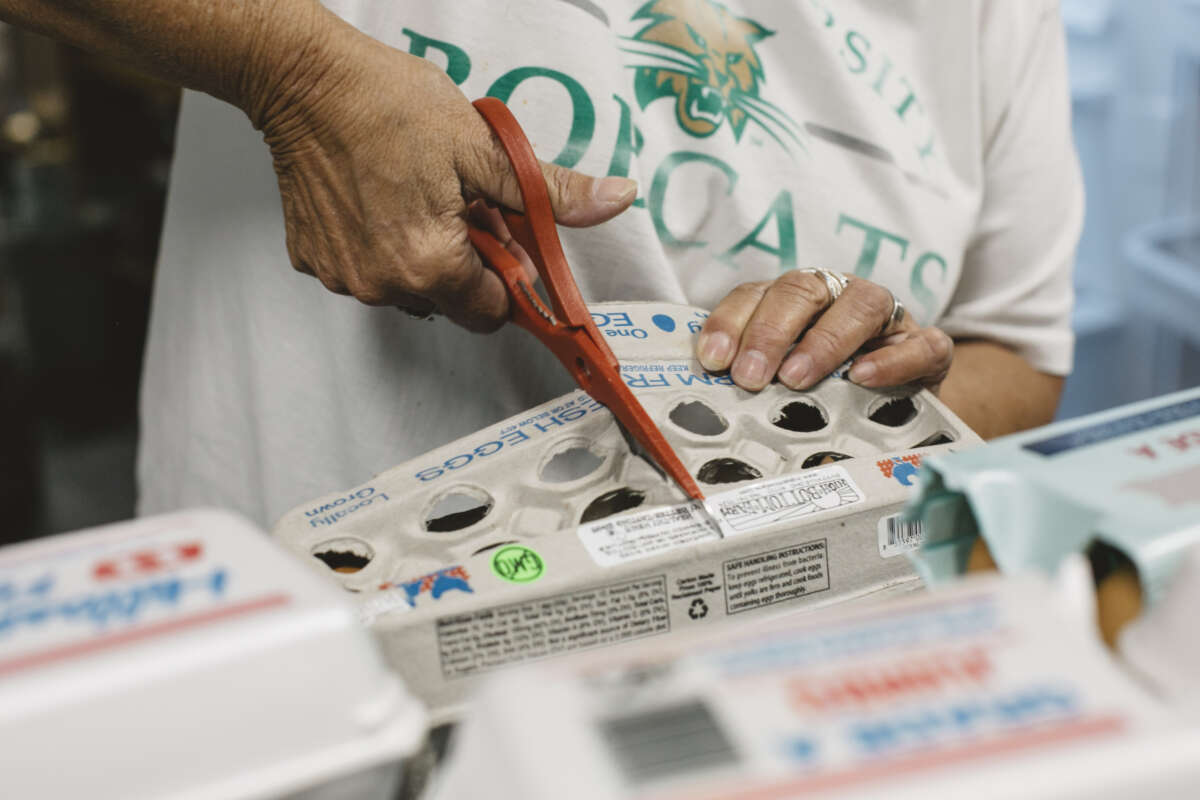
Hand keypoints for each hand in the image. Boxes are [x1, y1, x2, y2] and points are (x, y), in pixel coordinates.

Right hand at [249, 12, 636, 330]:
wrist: (305, 81)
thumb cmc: (389, 106)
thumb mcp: (485, 147)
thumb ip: (550, 192)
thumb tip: (618, 201)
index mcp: (431, 265)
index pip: (492, 312)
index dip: (507, 275)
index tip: (501, 235)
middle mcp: (384, 286)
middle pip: (451, 303)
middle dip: (467, 265)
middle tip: (459, 206)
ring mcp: (345, 278)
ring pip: (409, 290)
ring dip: (424, 257)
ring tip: (418, 199)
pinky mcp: (315, 261)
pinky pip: (368, 272)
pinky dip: (382, 247)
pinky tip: (380, 202)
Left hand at [695, 270, 952, 392]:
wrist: (895, 409)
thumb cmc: (824, 393)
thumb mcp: (782, 381)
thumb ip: (753, 377)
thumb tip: (710, 398)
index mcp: (793, 298)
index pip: (755, 294)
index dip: (731, 322)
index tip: (713, 359)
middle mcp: (838, 295)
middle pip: (802, 290)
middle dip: (771, 332)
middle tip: (750, 375)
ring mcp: (886, 317)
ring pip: (861, 304)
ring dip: (824, 341)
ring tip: (796, 379)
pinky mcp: (926, 347)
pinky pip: (921, 343)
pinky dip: (893, 360)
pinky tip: (862, 378)